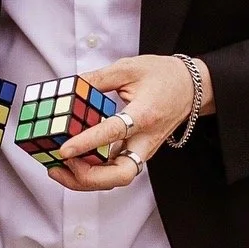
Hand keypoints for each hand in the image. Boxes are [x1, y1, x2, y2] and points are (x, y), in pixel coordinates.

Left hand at [49, 55, 212, 191]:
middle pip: (121, 174)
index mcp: (145, 115)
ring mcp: (143, 150)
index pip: (115, 133)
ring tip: (57, 168)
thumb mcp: (129, 68)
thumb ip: (97, 78)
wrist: (191, 87)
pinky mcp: (137, 153)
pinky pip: (114, 170)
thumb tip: (69, 86)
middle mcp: (146, 140)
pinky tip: (71, 164)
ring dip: (86, 179)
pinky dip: (92, 172)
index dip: (87, 143)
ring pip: (116, 178)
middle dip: (88, 178)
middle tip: (59, 166)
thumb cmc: (164, 76)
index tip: (64, 149)